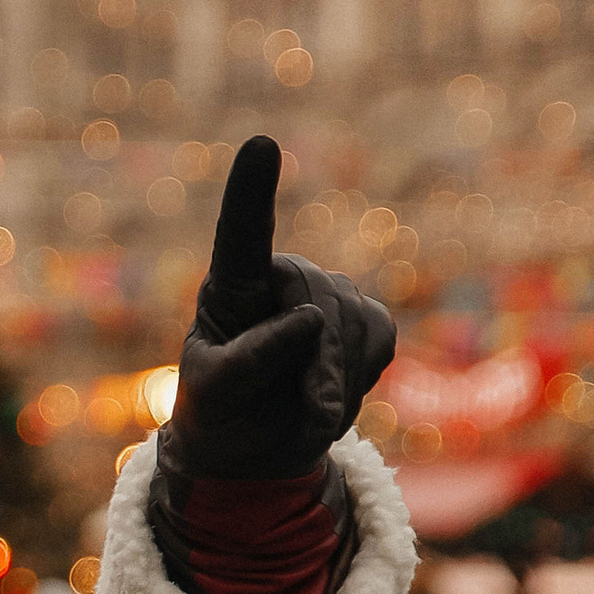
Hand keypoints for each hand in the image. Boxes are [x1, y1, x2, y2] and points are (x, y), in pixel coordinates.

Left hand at [162, 135, 395, 484]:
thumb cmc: (219, 414)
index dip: (252, 190)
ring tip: (310, 413)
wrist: (253, 449)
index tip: (261, 144)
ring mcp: (326, 294)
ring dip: (339, 382)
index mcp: (232, 286)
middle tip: (312, 415)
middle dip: (321, 364)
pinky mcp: (364, 318)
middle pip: (320, 301)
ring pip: (355, 322)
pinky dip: (361, 379)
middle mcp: (282, 276)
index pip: (241, 234)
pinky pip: (379, 339)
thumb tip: (308, 319)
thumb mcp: (213, 397)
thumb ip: (248, 361)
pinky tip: (332, 395)